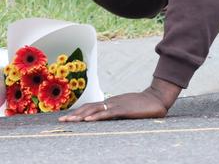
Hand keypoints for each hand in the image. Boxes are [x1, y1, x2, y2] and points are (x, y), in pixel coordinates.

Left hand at [59, 78, 181, 121]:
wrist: (157, 98)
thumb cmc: (144, 106)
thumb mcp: (129, 109)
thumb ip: (120, 113)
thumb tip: (111, 118)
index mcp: (112, 103)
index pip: (92, 107)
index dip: (79, 112)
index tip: (68, 117)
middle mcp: (111, 102)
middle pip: (89, 107)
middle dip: (74, 114)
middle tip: (61, 121)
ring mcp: (117, 105)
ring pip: (94, 110)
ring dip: (80, 115)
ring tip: (69, 121)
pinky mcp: (123, 110)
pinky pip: (106, 113)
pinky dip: (96, 116)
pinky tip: (87, 120)